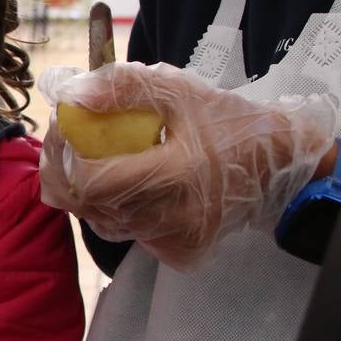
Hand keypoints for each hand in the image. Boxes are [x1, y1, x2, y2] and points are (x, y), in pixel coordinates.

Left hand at [38, 62, 337, 268]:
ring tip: (105, 164)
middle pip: (92, 207)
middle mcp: (176, 215)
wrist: (276, 163)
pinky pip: (131, 235)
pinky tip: (136, 189)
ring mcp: (179, 240)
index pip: (95, 181)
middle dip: (69, 176)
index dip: (66, 158)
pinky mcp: (182, 254)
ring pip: (106, 224)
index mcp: (177, 171)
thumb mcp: (178, 90)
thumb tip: (73, 95)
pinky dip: (121, 213)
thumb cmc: (223, 120)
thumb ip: (124, 86)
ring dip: (93, 196)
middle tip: (70, 148)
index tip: (64, 132)